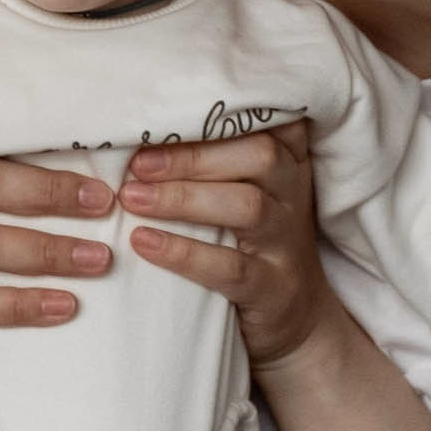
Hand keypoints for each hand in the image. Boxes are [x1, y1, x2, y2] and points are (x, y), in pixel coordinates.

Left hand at [113, 124, 331, 380]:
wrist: (299, 322)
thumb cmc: (254, 243)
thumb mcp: (245, 192)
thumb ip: (216, 159)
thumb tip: (140, 132)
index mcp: (287, 162)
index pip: (270, 120)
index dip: (223, 110)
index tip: (166, 109)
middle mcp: (293, 194)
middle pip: (259, 155)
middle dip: (192, 156)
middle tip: (136, 164)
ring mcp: (287, 243)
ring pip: (247, 206)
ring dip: (183, 198)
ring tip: (131, 198)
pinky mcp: (273, 289)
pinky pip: (232, 268)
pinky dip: (184, 253)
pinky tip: (143, 243)